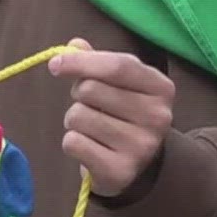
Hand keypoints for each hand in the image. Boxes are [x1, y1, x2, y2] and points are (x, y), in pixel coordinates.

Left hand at [48, 37, 174, 197]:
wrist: (136, 165)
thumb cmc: (122, 114)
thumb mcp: (118, 83)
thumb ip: (97, 61)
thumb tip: (74, 45)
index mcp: (161, 87)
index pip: (117, 66)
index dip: (81, 62)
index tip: (55, 64)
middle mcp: (158, 116)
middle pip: (91, 90)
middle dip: (78, 96)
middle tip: (91, 106)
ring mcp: (142, 146)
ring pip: (78, 117)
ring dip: (74, 121)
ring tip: (92, 128)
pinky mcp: (121, 170)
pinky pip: (73, 143)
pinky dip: (72, 143)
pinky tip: (91, 147)